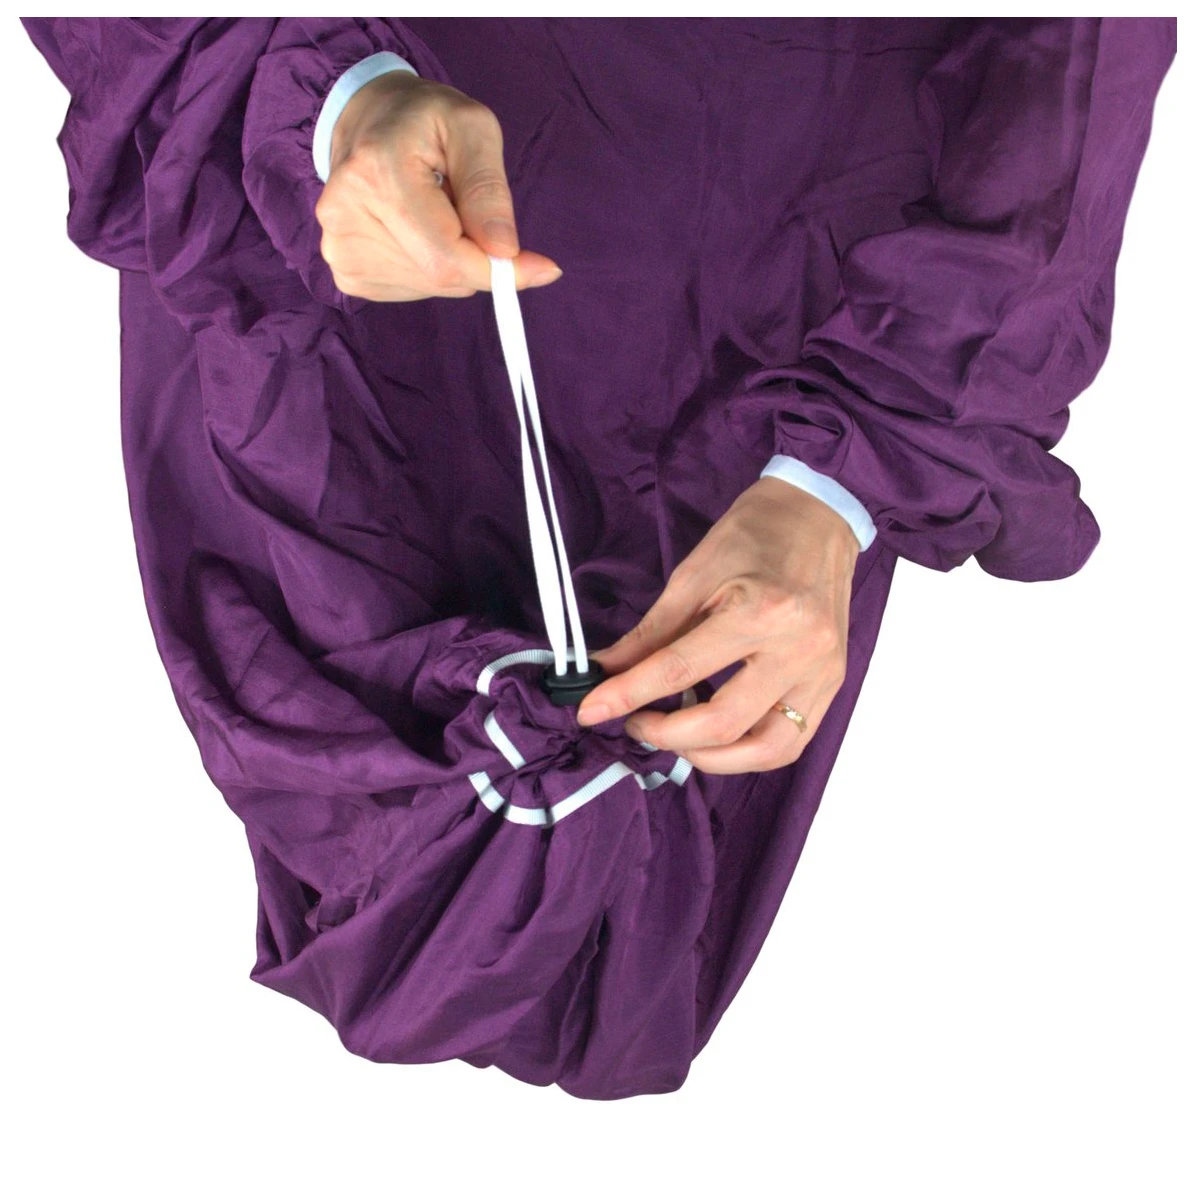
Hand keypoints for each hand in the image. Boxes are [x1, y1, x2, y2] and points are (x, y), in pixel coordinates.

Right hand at [315, 70, 561, 299]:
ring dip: (453, 260)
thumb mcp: (471, 129)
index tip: (542, 268)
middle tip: (471, 212)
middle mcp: (345, 219)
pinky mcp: (346, 271)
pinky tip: (419, 231)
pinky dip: (432, 268)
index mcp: (376, 176)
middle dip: (475, 257)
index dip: (497, 270)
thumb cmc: (424, 120)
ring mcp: (340, 251)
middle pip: (441, 276)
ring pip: (431, 286)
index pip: (446, 256)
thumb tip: (504, 252)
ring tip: (437, 212)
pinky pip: (414, 289)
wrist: (368, 123)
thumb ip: (488, 190)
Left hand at [575, 477, 859, 774]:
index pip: (679, 670)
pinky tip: (716, 739)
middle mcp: (798, 650)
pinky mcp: (832, 685)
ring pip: (762, 750)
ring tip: (674, 736)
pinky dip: (747, 753)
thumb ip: (651, 633)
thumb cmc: (756, 534)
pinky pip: (790, 742)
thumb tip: (606, 670)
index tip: (590, 710)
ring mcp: (821, 673)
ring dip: (708, 756)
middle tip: (635, 722)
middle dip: (664, 734)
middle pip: (721, 723)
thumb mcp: (694, 576)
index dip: (627, 695)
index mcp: (760, 612)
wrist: (818, 516)